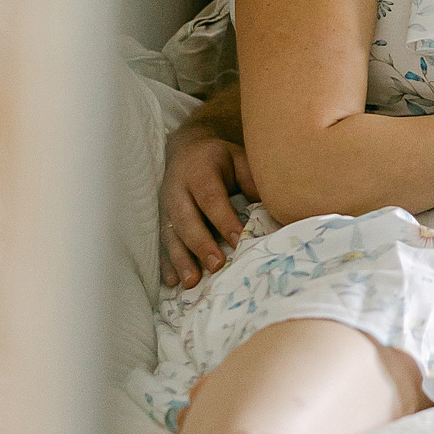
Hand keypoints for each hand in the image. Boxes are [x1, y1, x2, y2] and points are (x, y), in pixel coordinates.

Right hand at [160, 126, 258, 288]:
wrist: (186, 151)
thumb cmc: (220, 159)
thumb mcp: (238, 158)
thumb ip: (251, 180)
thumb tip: (271, 207)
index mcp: (199, 171)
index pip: (211, 198)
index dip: (224, 220)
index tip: (239, 240)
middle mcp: (177, 190)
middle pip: (187, 220)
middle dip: (201, 245)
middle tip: (217, 266)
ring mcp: (166, 208)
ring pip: (171, 236)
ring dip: (181, 260)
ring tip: (191, 282)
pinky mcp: (161, 221)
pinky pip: (162, 244)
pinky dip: (167, 264)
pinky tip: (173, 281)